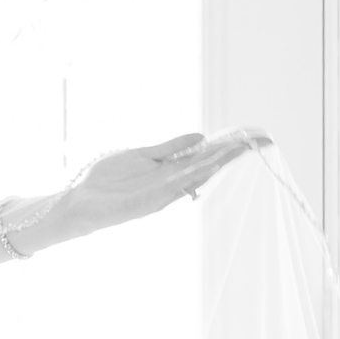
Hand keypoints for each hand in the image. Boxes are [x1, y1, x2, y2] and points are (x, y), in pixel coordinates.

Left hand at [67, 129, 270, 228]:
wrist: (79, 202)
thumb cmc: (106, 181)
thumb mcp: (142, 156)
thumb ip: (170, 148)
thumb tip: (200, 137)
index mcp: (171, 171)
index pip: (206, 156)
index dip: (228, 145)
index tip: (251, 135)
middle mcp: (171, 184)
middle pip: (208, 165)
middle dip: (233, 152)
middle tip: (260, 140)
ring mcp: (161, 194)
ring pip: (197, 176)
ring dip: (220, 162)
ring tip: (242, 148)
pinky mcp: (149, 203)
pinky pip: (176, 187)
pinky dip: (194, 176)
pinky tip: (210, 164)